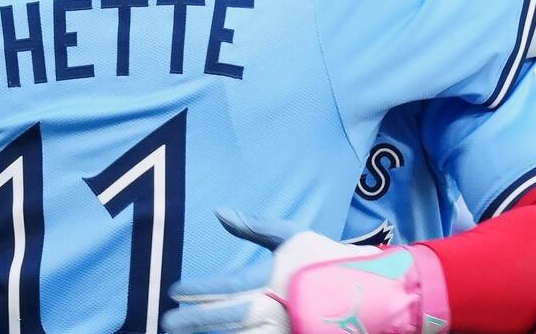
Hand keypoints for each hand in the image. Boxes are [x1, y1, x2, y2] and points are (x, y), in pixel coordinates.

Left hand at [161, 210, 375, 332]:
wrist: (369, 292)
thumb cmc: (326, 260)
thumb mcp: (292, 235)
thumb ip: (253, 226)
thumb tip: (218, 213)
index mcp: (269, 279)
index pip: (221, 287)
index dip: (194, 291)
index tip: (174, 292)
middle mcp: (271, 308)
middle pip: (222, 318)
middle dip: (192, 321)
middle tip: (166, 323)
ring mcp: (281, 330)